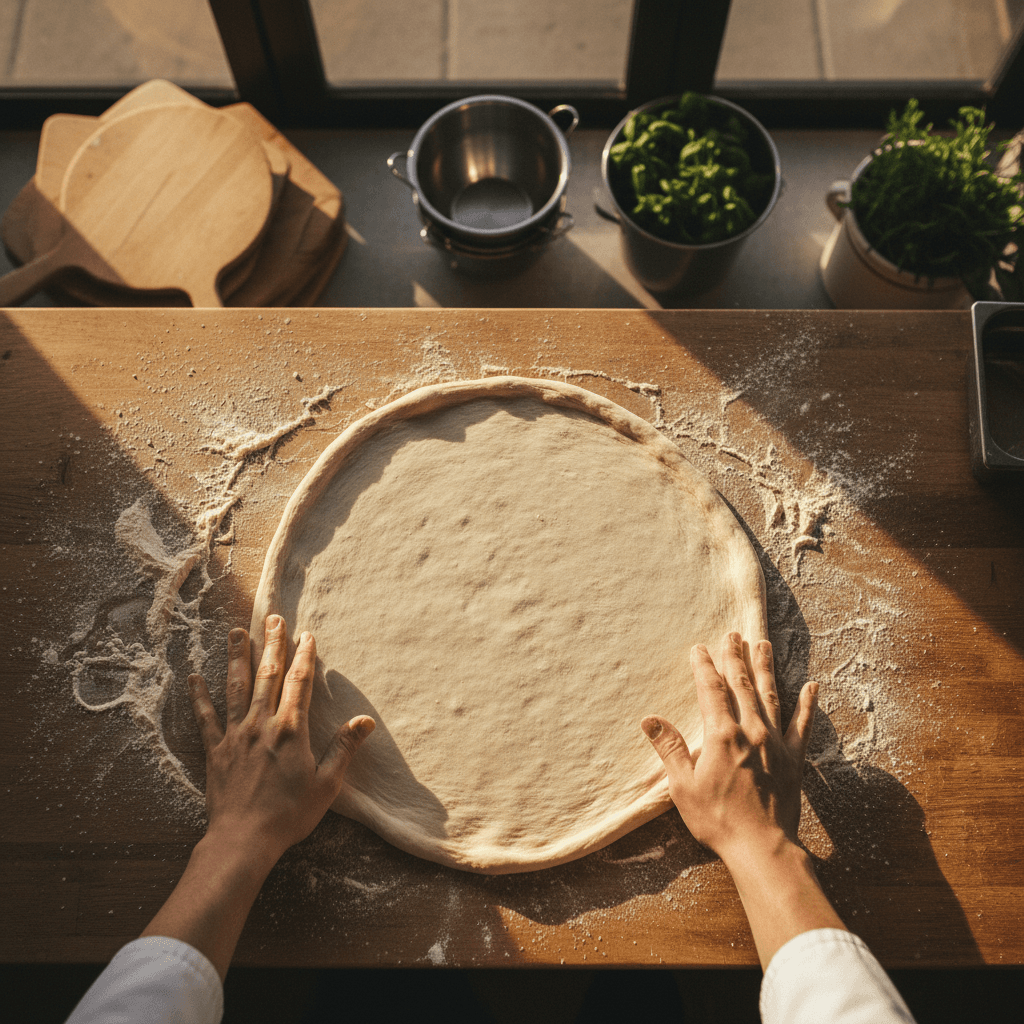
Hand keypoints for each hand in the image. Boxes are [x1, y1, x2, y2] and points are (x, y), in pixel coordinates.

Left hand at [187, 614, 374, 867]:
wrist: (243, 840)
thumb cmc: (289, 815)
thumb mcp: (327, 784)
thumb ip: (344, 748)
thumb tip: (365, 721)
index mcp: (291, 730)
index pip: (299, 683)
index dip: (304, 657)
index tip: (306, 635)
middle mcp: (262, 724)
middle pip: (267, 675)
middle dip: (272, 644)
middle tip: (274, 619)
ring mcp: (235, 735)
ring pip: (236, 687)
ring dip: (237, 657)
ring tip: (236, 632)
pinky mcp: (216, 751)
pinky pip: (206, 718)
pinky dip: (199, 697)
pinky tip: (194, 678)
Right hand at [641, 631, 816, 866]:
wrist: (762, 847)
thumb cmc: (717, 819)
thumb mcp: (682, 786)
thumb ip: (670, 749)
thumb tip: (650, 720)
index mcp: (722, 735)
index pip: (711, 690)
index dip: (704, 666)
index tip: (699, 649)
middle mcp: (750, 731)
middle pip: (741, 684)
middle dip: (734, 657)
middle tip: (732, 634)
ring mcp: (775, 743)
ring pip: (770, 695)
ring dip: (765, 668)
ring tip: (763, 644)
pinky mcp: (794, 759)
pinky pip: (803, 726)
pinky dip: (807, 705)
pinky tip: (812, 686)